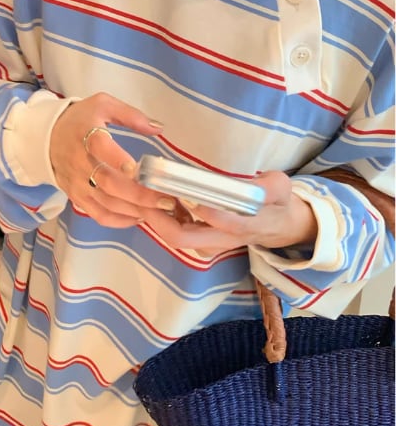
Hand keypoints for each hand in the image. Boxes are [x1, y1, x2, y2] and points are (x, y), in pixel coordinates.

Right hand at [49, 92, 170, 227]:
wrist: (45, 137)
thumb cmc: (79, 120)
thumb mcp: (103, 104)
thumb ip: (131, 115)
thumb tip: (158, 127)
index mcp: (87, 135)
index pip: (100, 148)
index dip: (118, 160)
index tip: (138, 168)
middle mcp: (81, 163)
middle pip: (109, 184)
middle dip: (139, 195)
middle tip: (166, 200)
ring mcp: (78, 184)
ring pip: (107, 203)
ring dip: (135, 210)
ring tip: (161, 210)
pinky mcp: (77, 197)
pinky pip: (99, 215)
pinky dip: (120, 220)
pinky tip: (139, 216)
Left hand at [137, 171, 317, 256]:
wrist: (280, 228)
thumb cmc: (278, 203)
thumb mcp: (281, 188)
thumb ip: (269, 186)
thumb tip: (254, 181)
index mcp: (246, 225)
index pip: (222, 223)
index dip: (203, 210)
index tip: (184, 193)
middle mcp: (222, 239)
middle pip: (183, 237)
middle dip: (158, 217)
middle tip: (143, 190)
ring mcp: (209, 243)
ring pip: (175, 237)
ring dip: (156, 216)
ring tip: (144, 189)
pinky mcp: (201, 241)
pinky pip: (176, 232)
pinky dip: (161, 216)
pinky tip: (157, 194)